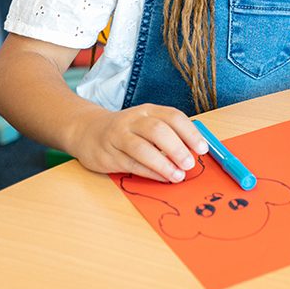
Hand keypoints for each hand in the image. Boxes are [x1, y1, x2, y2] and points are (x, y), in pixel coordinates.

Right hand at [68, 103, 208, 182]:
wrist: (87, 131)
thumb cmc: (127, 130)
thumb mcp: (147, 123)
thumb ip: (169, 133)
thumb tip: (194, 150)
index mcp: (148, 110)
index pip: (173, 116)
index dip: (190, 132)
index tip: (202, 148)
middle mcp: (133, 120)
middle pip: (157, 130)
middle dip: (177, 148)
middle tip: (190, 163)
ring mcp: (118, 137)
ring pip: (142, 149)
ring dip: (163, 164)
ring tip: (178, 176)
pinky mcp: (108, 155)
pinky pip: (131, 164)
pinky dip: (149, 172)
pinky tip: (162, 178)